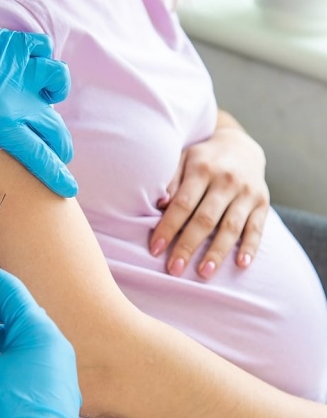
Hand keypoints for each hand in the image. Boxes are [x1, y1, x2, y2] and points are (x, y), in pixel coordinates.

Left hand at [0, 0, 76, 212]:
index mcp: (2, 123)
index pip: (39, 155)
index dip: (57, 175)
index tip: (70, 189)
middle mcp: (16, 96)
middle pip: (54, 125)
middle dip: (62, 146)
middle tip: (59, 154)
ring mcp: (14, 66)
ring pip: (57, 77)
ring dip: (58, 92)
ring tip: (48, 102)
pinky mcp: (7, 43)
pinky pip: (40, 45)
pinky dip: (43, 55)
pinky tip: (33, 65)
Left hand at [150, 126, 268, 279]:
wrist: (240, 145)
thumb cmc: (202, 159)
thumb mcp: (183, 159)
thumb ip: (171, 181)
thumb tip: (160, 205)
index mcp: (202, 169)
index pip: (182, 204)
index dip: (168, 228)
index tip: (155, 250)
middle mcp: (226, 181)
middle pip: (205, 219)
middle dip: (188, 246)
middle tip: (174, 269)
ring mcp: (247, 193)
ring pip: (231, 227)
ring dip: (217, 252)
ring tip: (203, 273)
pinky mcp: (263, 202)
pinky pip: (257, 228)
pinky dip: (250, 247)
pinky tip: (241, 264)